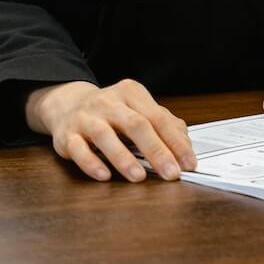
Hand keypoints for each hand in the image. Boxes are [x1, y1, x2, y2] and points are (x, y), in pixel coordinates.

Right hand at [25, 79, 196, 182]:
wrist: (67, 105)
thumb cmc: (111, 111)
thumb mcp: (138, 109)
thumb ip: (163, 124)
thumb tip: (185, 146)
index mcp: (132, 93)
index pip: (159, 118)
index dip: (176, 142)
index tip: (189, 163)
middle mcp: (109, 102)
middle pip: (137, 125)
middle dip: (157, 151)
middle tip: (171, 173)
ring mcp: (86, 118)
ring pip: (105, 136)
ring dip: (124, 158)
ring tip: (139, 177)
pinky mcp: (66, 135)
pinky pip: (78, 149)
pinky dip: (91, 163)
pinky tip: (105, 175)